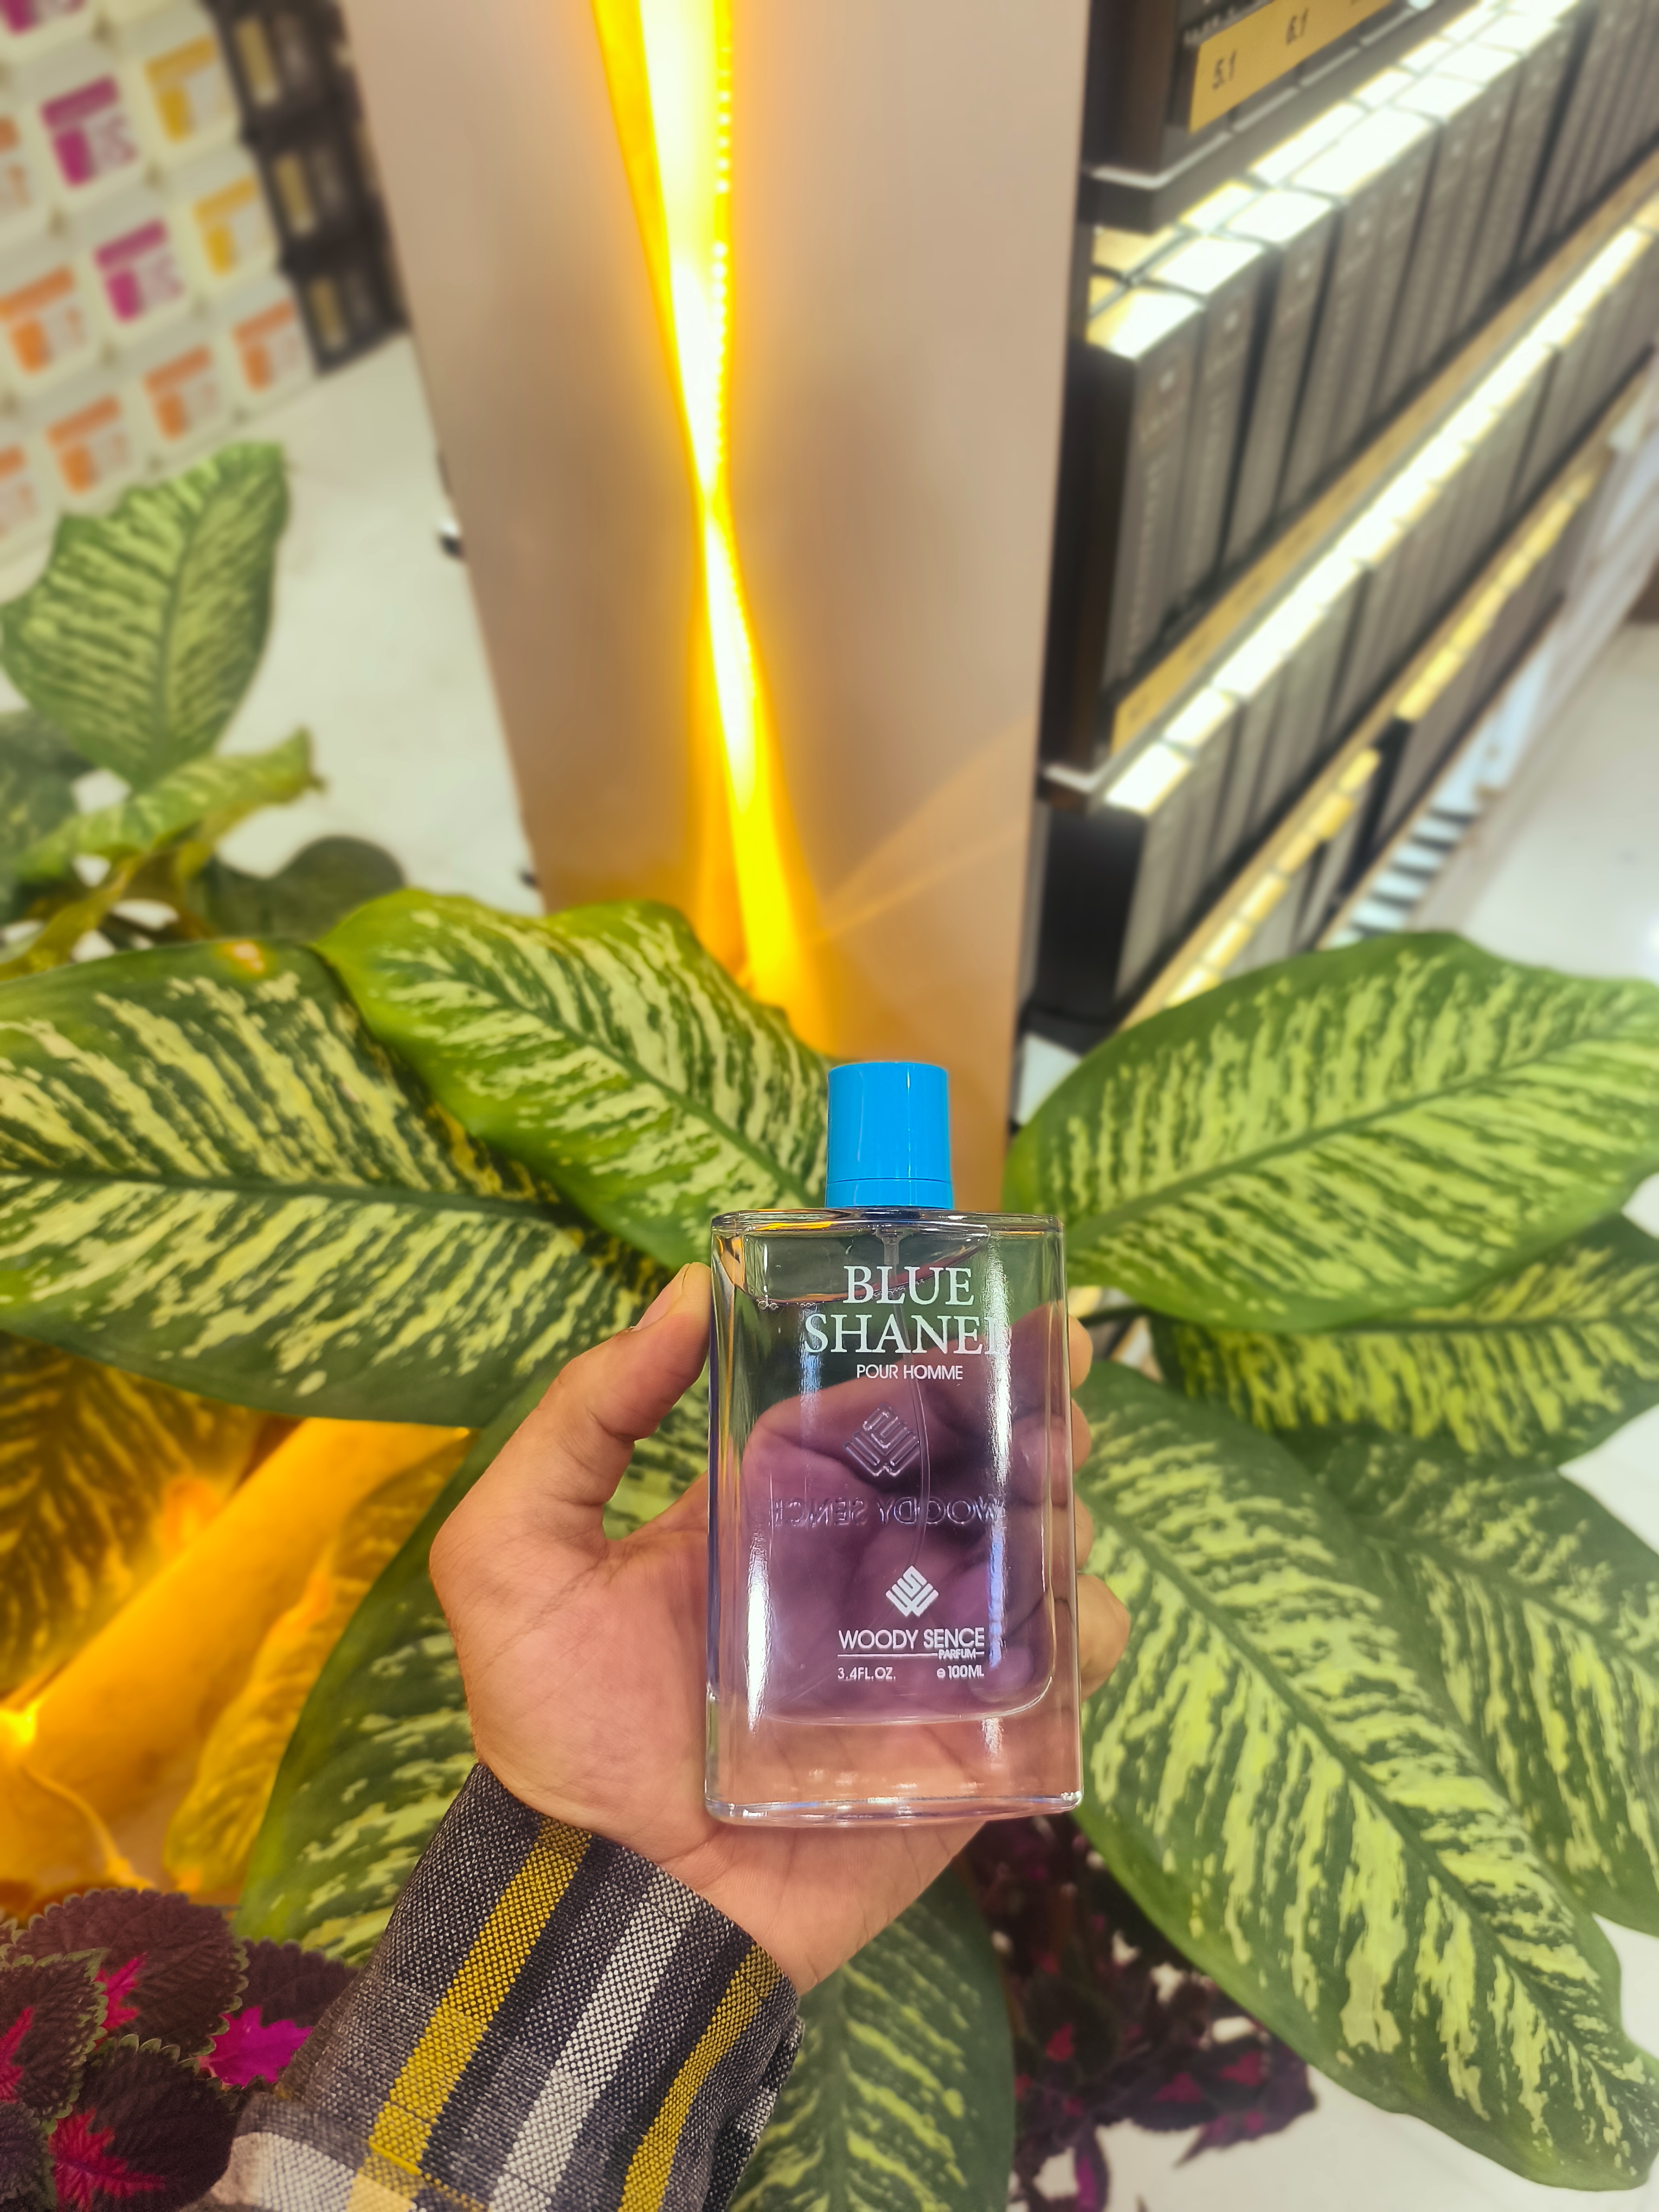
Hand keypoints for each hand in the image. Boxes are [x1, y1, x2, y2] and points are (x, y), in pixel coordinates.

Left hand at [430, 1262, 1130, 1990]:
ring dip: (1064, 1513)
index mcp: (771, 1511)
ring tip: (1057, 1503)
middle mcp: (856, 1566)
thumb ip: (579, 1419)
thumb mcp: (513, 1556)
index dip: (934, 1362)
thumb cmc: (561, 1736)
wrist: (618, 1907)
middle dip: (1030, 1421)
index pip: (871, 1411)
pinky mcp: (968, 1739)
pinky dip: (1089, 1634)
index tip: (991, 1317)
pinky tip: (1069, 1617)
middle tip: (1057, 1408)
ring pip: (1029, 1553)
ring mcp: (918, 1651)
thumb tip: (683, 1292)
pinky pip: (1060, 1674)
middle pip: (970, 1469)